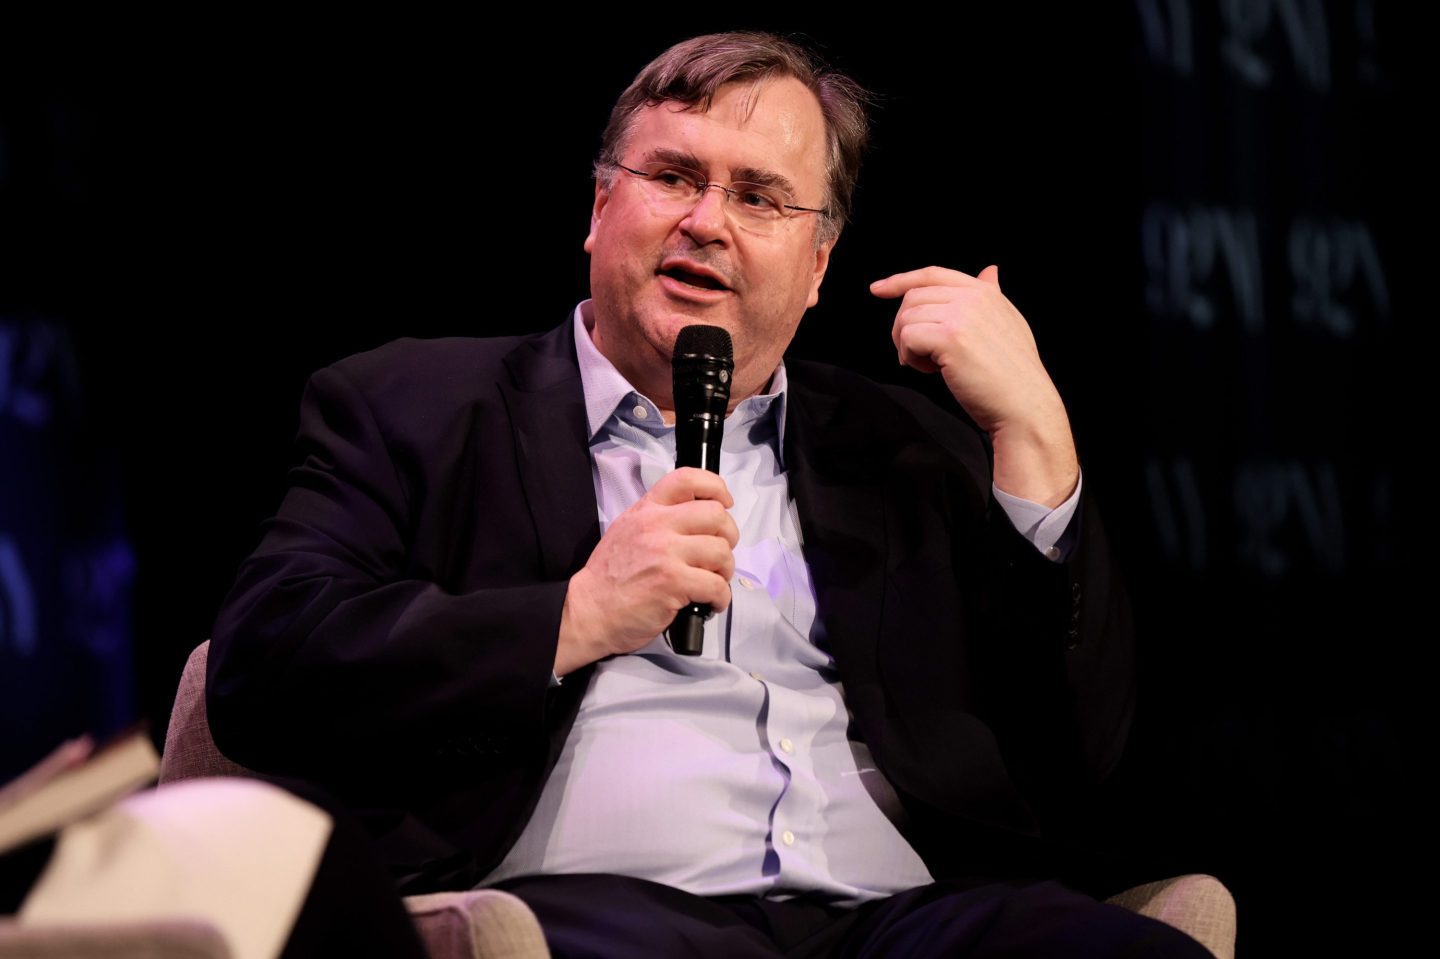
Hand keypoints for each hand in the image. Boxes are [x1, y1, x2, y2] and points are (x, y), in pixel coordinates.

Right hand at [556, 467, 738, 674]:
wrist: (589, 611)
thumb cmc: (610, 577)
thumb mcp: (627, 530)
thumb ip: (657, 518)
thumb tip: (696, 516)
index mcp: (646, 510)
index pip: (687, 479)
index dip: (716, 487)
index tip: (724, 503)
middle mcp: (656, 525)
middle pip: (716, 515)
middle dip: (728, 536)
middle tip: (718, 554)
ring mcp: (665, 553)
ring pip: (721, 551)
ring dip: (725, 570)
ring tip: (713, 582)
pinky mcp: (673, 582)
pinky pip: (716, 585)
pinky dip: (720, 598)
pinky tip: (710, 603)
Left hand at [871, 265, 1077, 506]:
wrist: (1024, 405)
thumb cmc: (1014, 374)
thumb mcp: (1009, 323)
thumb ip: (992, 295)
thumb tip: (989, 271)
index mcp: (984, 292)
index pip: (932, 274)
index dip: (900, 280)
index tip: (878, 290)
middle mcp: (973, 298)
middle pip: (913, 297)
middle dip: (903, 326)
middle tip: (917, 354)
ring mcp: (961, 316)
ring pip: (907, 318)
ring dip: (908, 346)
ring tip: (931, 365)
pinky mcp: (950, 339)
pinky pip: (908, 338)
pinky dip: (910, 358)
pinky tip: (932, 372)